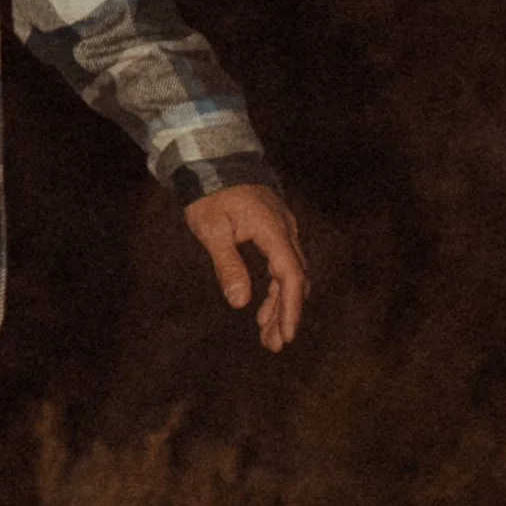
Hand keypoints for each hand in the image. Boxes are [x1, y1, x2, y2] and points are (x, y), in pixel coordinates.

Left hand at [182, 182, 309, 352]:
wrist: (214, 160)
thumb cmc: (210, 193)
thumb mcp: (211, 229)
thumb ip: (228, 264)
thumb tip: (240, 302)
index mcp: (274, 230)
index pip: (290, 276)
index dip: (291, 308)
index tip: (288, 334)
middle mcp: (286, 231)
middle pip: (295, 279)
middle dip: (286, 314)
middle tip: (275, 345)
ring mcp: (283, 230)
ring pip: (289, 275)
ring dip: (280, 305)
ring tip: (268, 336)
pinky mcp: (275, 232)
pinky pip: (282, 265)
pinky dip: (275, 290)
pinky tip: (262, 310)